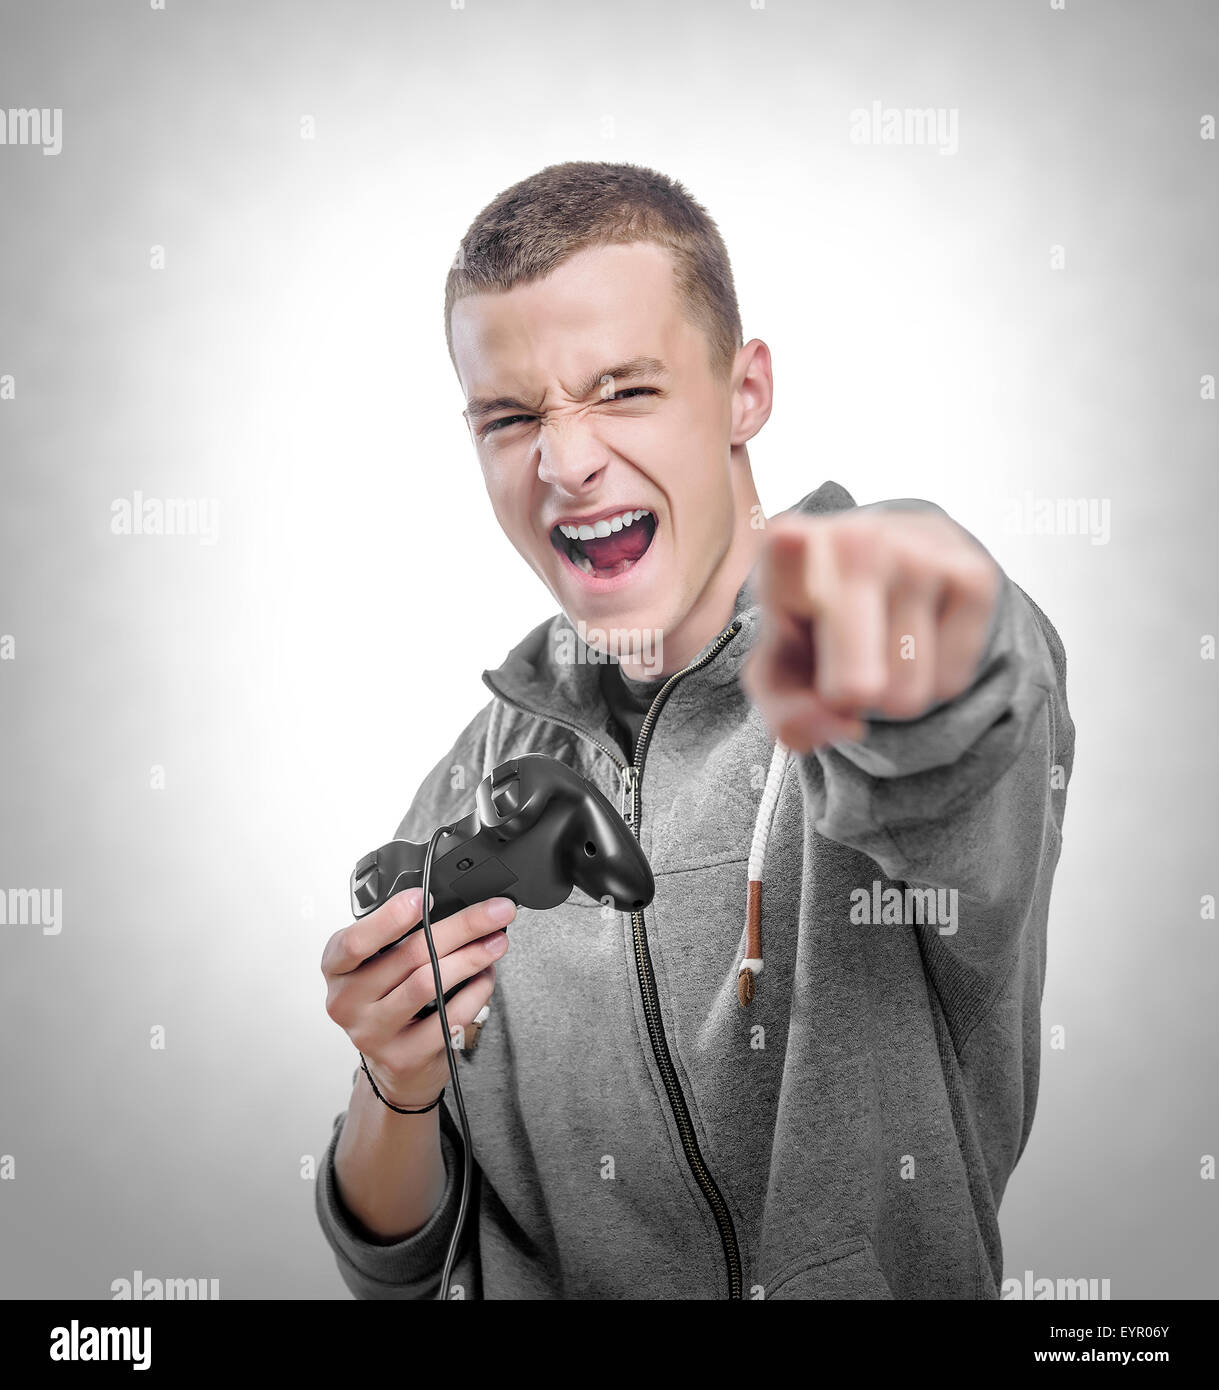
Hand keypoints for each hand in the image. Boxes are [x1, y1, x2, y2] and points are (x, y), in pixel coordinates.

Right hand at [321, 889, 512, 1109]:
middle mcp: (347, 1001)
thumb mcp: (377, 963)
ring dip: (472, 957)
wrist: (394, 1063)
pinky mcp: (404, 1056)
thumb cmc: (388, 998)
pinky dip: (475, 991)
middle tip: (496, 911)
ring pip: (429, 983)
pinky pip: (448, 1016)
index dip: (390, 917)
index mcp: (336, 967)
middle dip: (462, 927)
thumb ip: (399, 936)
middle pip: (409, 954)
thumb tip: (457, 905)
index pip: (355, 941)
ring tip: (497, 942)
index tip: (424, 896)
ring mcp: (373, 1032)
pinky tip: (486, 976)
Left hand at [741, 507, 1000, 753]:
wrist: (886, 565)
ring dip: (892, 694)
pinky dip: (933, 682)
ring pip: (907, 691)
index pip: (787, 548)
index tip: (790, 539)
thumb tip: (846, 724)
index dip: (791, 552)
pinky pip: (950, 682)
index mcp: (790, 553)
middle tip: (841, 675)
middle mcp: (858, 541)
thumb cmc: (817, 626)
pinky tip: (917, 638)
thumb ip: (787, 712)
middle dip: (850, 702)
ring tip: (879, 647)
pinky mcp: (974, 575)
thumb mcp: (780, 673)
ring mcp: (920, 554)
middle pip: (855, 682)